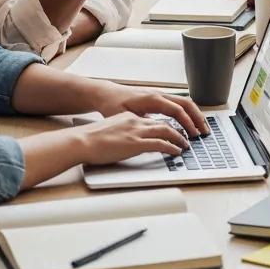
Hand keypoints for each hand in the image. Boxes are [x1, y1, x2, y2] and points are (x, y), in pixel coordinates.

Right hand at [76, 111, 191, 164]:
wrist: (82, 140)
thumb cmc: (90, 138)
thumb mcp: (110, 129)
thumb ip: (122, 132)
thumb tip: (127, 140)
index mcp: (130, 116)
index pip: (154, 119)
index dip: (166, 125)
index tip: (174, 130)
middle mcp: (136, 120)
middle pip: (164, 121)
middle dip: (179, 128)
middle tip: (188, 135)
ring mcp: (137, 131)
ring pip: (166, 130)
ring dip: (179, 138)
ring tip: (186, 145)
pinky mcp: (136, 143)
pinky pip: (160, 143)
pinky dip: (172, 147)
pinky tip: (177, 151)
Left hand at [93, 84, 208, 136]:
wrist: (106, 94)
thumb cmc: (112, 105)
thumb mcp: (124, 116)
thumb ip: (141, 123)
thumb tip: (155, 132)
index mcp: (152, 99)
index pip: (177, 109)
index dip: (187, 122)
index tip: (193, 134)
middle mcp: (159, 95)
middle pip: (186, 103)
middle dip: (197, 118)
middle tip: (205, 132)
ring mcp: (159, 96)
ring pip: (183, 103)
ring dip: (194, 115)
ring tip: (201, 128)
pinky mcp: (158, 99)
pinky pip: (177, 104)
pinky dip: (186, 113)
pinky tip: (189, 123)